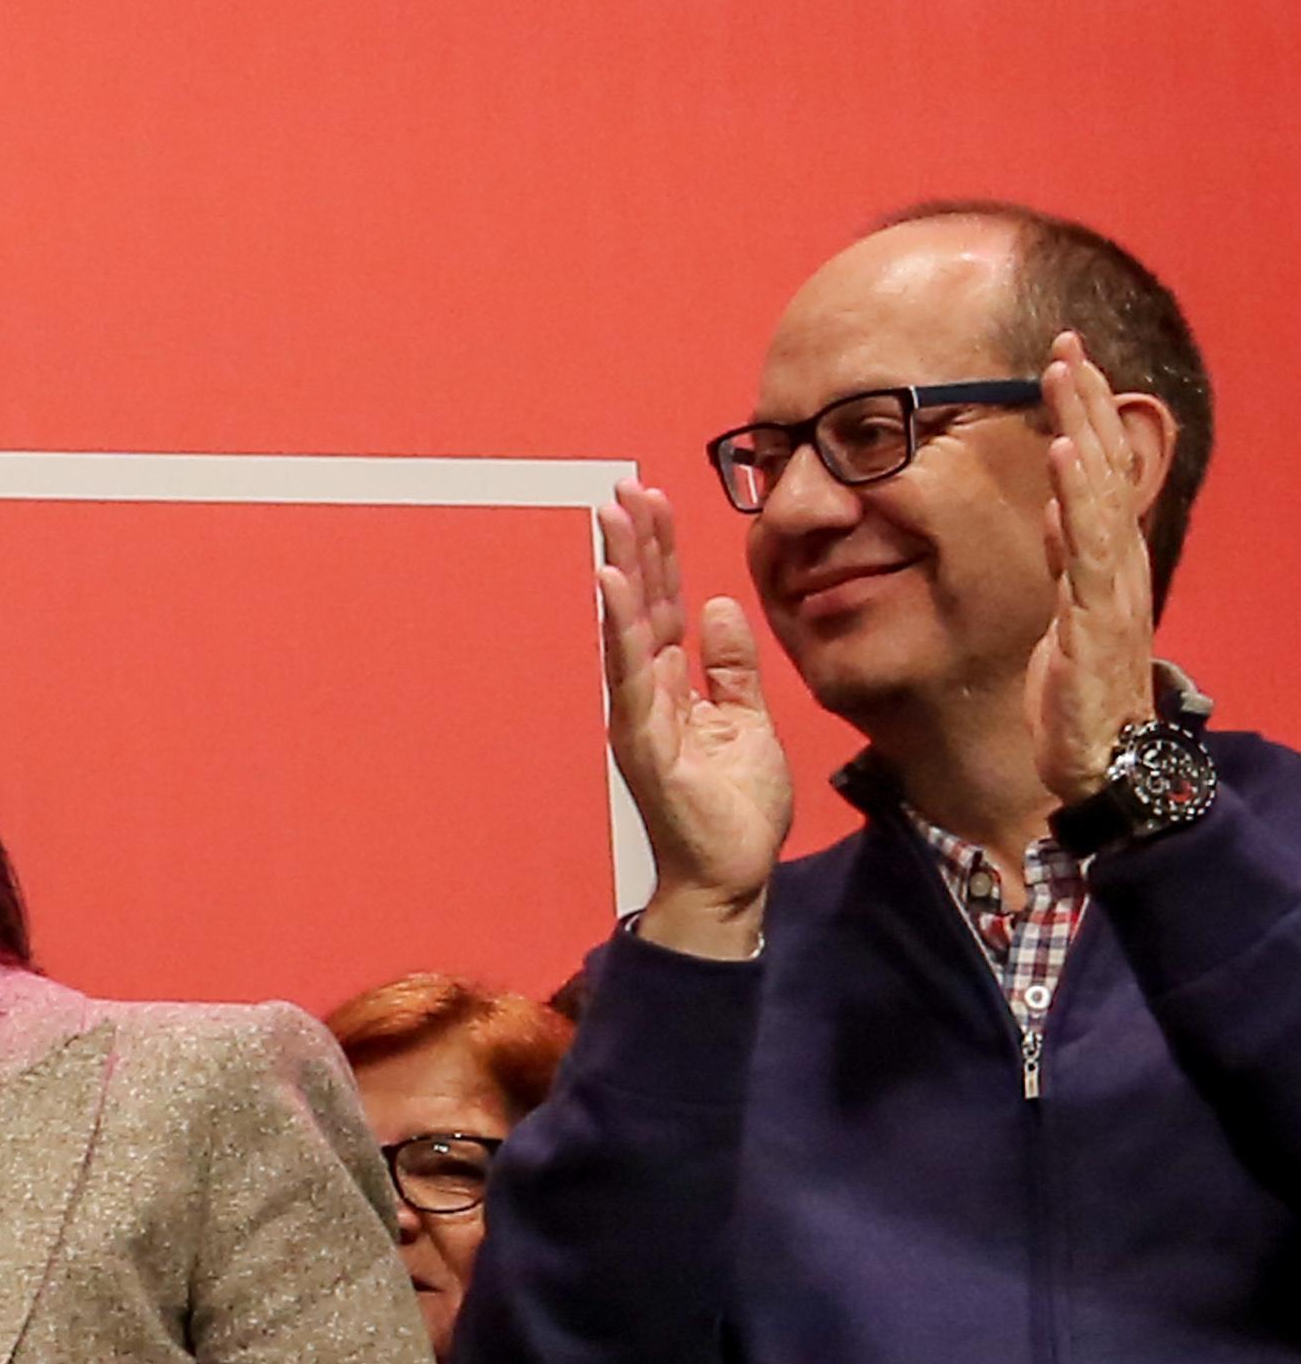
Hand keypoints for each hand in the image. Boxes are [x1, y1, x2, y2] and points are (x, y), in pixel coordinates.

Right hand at [594, 481, 786, 957]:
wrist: (731, 876)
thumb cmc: (736, 809)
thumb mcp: (750, 720)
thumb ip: (732, 666)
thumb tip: (718, 607)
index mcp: (675, 686)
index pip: (665, 605)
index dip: (661, 553)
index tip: (653, 501)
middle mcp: (649, 694)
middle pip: (642, 605)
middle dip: (635, 545)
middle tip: (625, 487)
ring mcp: (641, 716)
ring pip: (629, 629)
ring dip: (621, 570)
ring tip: (613, 517)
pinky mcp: (644, 741)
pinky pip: (631, 675)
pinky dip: (621, 628)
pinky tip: (615, 585)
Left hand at [1026, 333, 1165, 808]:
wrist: (1103, 758)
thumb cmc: (1081, 691)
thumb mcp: (1067, 610)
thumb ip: (1066, 560)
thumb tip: (1054, 513)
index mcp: (1106, 558)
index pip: (1095, 472)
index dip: (1084, 415)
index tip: (1063, 361)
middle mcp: (1116, 561)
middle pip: (1102, 467)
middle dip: (1084, 402)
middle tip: (1064, 343)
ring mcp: (1110, 586)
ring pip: (1098, 494)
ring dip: (1081, 430)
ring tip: (1063, 377)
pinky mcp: (1096, 618)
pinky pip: (1087, 550)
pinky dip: (1078, 501)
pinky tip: (1065, 460)